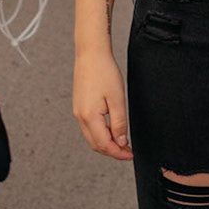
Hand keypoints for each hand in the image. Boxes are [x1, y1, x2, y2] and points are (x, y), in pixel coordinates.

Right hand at [72, 47, 132, 161]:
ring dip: (106, 143)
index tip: (130, 155)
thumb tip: (121, 142)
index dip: (118, 153)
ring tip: (121, 142)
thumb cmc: (104, 72)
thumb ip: (119, 123)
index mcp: (89, 117)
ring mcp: (78, 111)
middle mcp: (80, 116)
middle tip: (127, 151)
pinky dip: (100, 134)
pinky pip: (89, 128)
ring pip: (91, 137)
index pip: (104, 145)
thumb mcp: (117, 99)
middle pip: (96, 144)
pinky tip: (111, 130)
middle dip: (112, 151)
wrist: (91, 53)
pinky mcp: (79, 106)